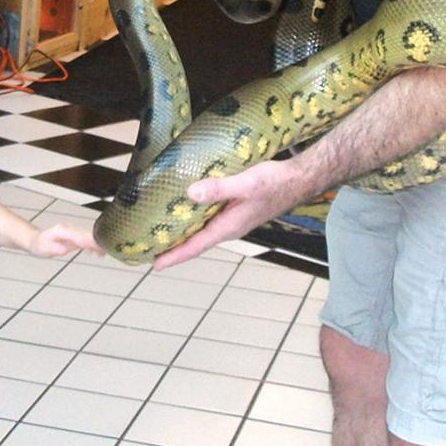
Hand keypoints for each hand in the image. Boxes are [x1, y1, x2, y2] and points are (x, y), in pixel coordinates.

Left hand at [29, 222, 102, 257]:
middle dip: (97, 241)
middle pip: (87, 234)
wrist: (36, 240)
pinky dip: (94, 246)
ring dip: (98, 243)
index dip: (88, 240)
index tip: (97, 244)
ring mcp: (73, 232)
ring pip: (89, 236)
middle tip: (107, 248)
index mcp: (63, 230)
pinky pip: (87, 240)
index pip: (79, 235)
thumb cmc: (39, 245)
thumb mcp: (43, 248)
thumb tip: (62, 250)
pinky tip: (100, 253)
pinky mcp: (75, 237)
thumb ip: (54, 248)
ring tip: (106, 252)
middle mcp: (70, 229)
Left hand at [152, 159, 302, 268]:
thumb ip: (219, 189)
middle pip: (195, 242)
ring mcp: (232, 220)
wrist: (297, 180)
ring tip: (160, 232)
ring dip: (182, 234)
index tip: (154, 265)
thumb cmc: (274, 183)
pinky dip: (193, 218)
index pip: (195, 247)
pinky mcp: (234, 210)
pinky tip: (184, 208)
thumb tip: (190, 193)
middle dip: (173, 248)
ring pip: (201, 231)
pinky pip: (208, 219)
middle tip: (149, 249)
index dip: (174, 256)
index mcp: (228, 227)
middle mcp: (228, 228)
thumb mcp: (245, 184)